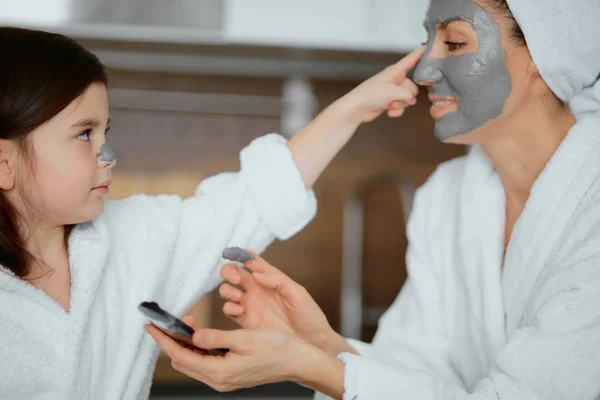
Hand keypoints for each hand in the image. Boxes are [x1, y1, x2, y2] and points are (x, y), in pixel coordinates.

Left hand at [145, 322, 343, 395]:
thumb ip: (215, 337)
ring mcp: (225, 379)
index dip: (164, 339)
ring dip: (184, 344)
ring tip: (183, 325)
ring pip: (193, 363)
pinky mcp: (231, 375)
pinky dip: (197, 349)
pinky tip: (200, 336)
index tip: (151, 325)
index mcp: (220, 371)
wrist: (298, 361)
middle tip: (168, 321)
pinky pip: (205, 363)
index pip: (181, 355)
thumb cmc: (277, 348)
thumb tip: (192, 336)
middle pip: (183, 361)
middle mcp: (219, 379)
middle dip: (171, 341)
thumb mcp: (245, 338)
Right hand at [219, 249, 352, 356]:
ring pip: (228, 291)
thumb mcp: (298, 294)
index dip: (240, 253)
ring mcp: (251, 305)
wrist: (312, 343)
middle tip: (237, 278)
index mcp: (271, 278)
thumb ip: (278, 281)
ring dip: (227, 290)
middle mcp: (258, 290)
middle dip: (229, 271)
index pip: (252, 261)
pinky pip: (230, 311)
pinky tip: (239, 311)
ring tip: (238, 297)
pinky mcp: (247, 322)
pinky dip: (229, 308)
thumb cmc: (310, 316)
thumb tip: (256, 273)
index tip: (232, 253)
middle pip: (234, 273)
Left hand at [337, 46, 424, 123]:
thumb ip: (406, 94)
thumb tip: (411, 100)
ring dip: (400, 105)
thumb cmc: (369, 95)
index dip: (422, 52)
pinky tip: (388, 111)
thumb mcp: (391, 92)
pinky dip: (396, 111)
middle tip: (394, 98)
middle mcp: (395, 80)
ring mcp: (393, 91)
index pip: (412, 59)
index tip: (433, 45)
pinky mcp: (391, 102)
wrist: (356, 109)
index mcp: (395, 71)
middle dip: (406, 96)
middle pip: (413, 87)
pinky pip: (402, 107)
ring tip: (389, 104)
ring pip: (408, 99)